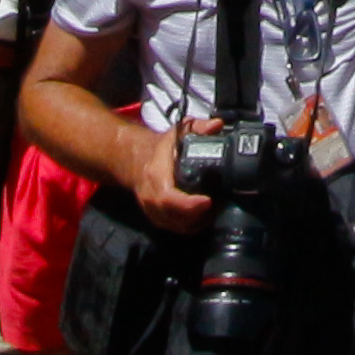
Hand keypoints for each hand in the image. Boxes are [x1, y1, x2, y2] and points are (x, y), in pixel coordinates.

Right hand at [129, 118, 219, 233]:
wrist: (135, 160)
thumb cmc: (161, 148)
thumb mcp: (178, 132)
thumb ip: (198, 128)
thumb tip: (217, 125)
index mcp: (155, 175)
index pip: (168, 197)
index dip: (188, 204)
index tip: (208, 201)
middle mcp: (150, 197)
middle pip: (174, 217)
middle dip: (198, 216)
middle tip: (218, 206)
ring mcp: (152, 210)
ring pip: (176, 226)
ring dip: (197, 223)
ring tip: (215, 210)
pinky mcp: (157, 219)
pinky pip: (175, 229)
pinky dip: (191, 226)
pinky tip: (205, 217)